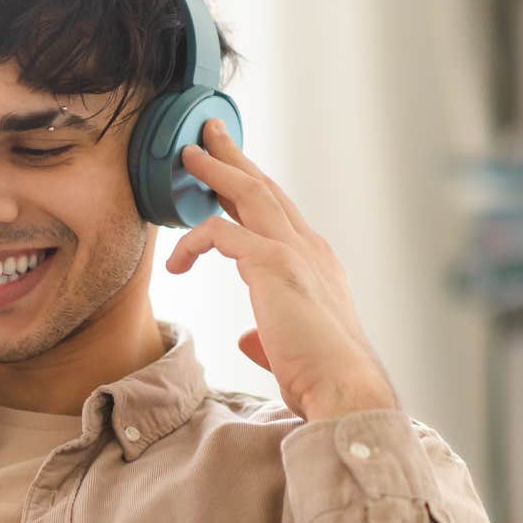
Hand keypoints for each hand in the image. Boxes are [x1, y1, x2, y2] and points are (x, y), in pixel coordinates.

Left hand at [164, 118, 400, 421]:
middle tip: (209, 134)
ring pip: (249, 192)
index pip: (279, 212)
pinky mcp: (273, 264)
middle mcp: (309, 247)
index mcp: (315, 262)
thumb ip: (268, 334)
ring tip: (188, 156)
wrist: (344, 387)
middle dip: (235, 158)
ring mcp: (294, 251)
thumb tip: (249, 339)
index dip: (251, 188)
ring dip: (216, 170)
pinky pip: (220, 232)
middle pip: (265, 187)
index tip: (229, 172)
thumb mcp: (289, 346)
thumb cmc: (320, 375)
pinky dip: (193, 241)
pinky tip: (178, 264)